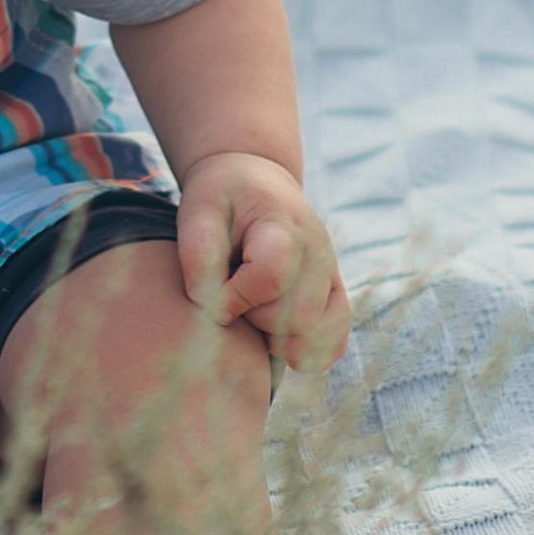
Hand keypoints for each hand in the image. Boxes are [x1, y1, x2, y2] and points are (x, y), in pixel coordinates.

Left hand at [174, 150, 350, 370]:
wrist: (252, 183)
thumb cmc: (221, 201)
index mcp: (283, 224)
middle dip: (258, 320)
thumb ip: (199, 256)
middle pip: (300, 316)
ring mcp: (331, 275)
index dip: (236, 297)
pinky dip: (306, 351)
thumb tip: (215, 309)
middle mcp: (318, 251)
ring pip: (319, 336)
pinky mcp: (335, 295)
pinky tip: (277, 334)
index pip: (272, 277)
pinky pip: (333, 342)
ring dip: (281, 339)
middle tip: (235, 296)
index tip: (213, 290)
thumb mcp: (198, 213)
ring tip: (255, 312)